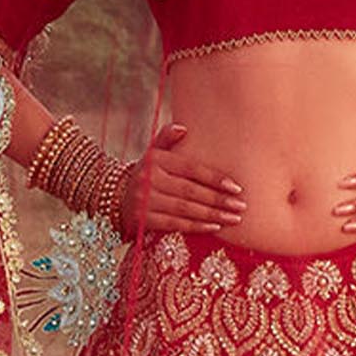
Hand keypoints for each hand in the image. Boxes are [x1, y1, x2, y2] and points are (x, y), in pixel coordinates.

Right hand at [120, 123, 245, 236]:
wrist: (115, 197)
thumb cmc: (146, 173)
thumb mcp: (152, 153)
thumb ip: (166, 138)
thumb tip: (183, 128)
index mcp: (156, 160)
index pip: (191, 169)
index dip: (214, 178)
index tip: (236, 187)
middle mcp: (149, 180)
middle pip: (191, 191)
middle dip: (218, 200)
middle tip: (241, 206)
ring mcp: (145, 201)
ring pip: (185, 209)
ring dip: (212, 215)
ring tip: (233, 218)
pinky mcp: (143, 220)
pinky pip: (175, 224)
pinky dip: (196, 226)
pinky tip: (214, 227)